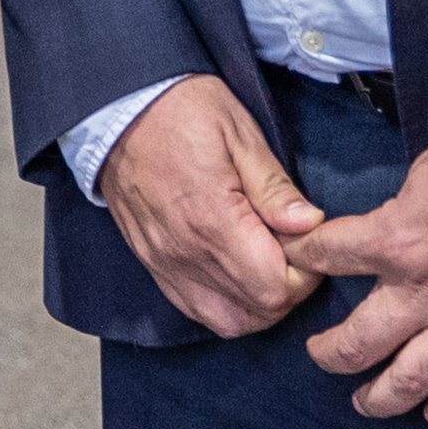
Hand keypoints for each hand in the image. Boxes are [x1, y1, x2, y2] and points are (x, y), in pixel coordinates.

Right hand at [96, 76, 325, 339]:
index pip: (276, 288)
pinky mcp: (152, 262)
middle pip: (258, 311)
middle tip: (292, 249)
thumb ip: (274, 187)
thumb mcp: (239, 133)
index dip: (306, 273)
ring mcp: (165, 262)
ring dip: (259, 304)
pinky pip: (195, 309)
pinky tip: (236, 273)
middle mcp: (186, 253)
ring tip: (267, 263)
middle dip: (289, 289)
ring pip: (229, 321)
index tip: (307, 241)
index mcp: (213, 220)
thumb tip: (311, 225)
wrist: (116, 108)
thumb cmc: (181, 111)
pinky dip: (226, 305)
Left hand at [291, 136, 427, 421]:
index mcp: (393, 242)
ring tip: (365, 403)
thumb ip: (399, 208)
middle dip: (329, 355)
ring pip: (410, 381)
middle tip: (320, 355)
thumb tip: (386, 221)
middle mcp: (421, 294)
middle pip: (356, 344)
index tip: (291, 263)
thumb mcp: (425, 172)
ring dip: (381, 398)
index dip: (300, 258)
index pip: (325, 256)